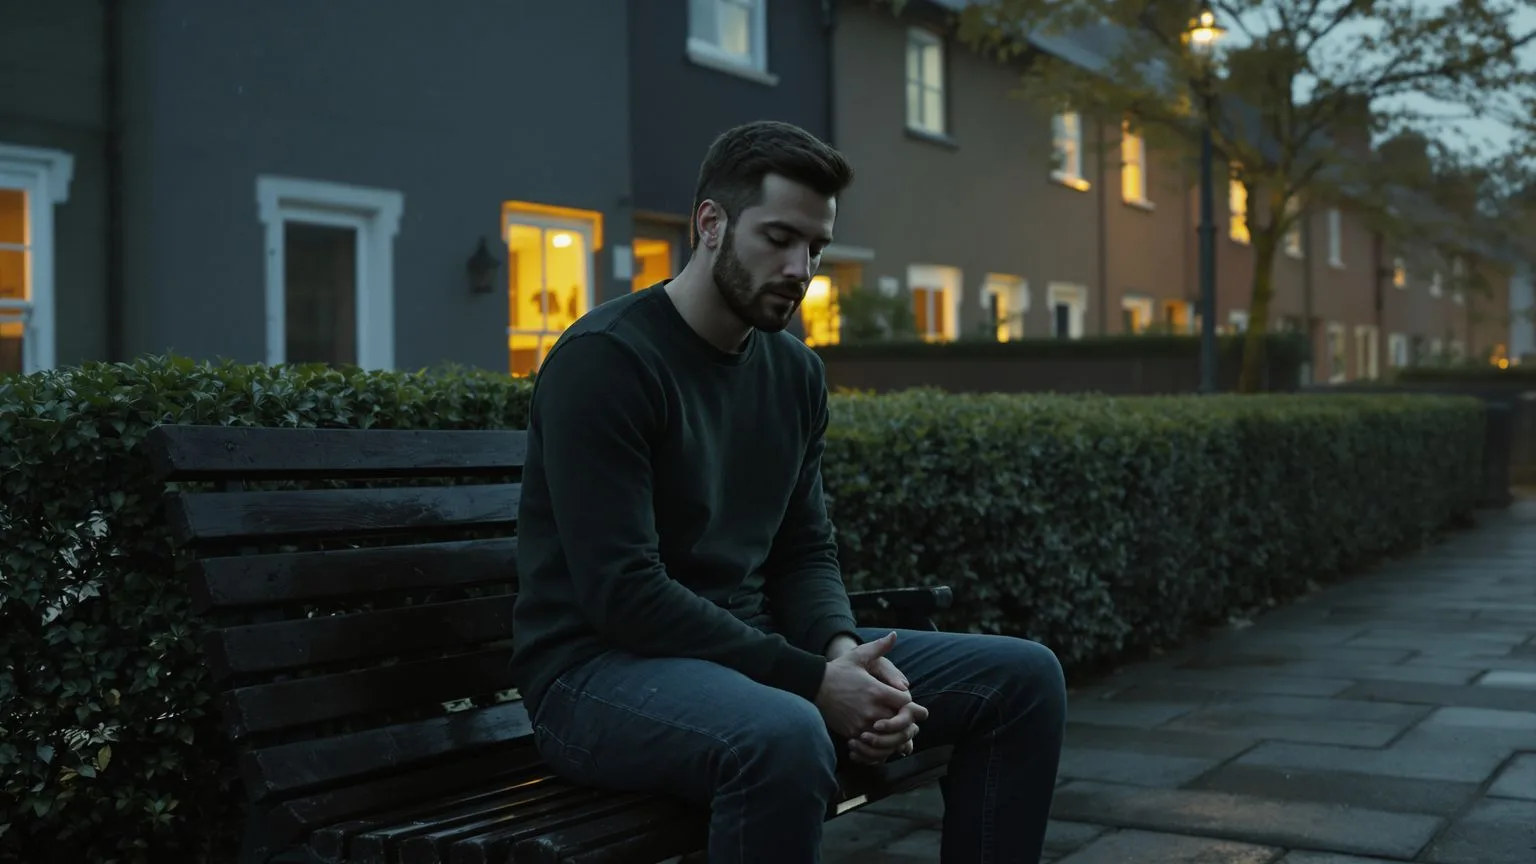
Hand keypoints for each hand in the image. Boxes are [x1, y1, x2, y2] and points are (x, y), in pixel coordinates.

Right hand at [815, 632, 925, 764]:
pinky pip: (873, 743)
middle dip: (905, 720)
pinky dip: (879, 742)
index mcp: (876, 691)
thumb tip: (893, 635)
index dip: (909, 702)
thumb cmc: (839, 670)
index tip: (905, 700)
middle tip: (908, 720)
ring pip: (888, 736)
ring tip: (896, 731)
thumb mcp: (858, 655)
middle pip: (900, 721)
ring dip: (893, 733)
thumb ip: (879, 647)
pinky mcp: (853, 733)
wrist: (814, 687)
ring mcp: (862, 723)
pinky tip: (880, 736)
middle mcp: (871, 709)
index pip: (906, 702)